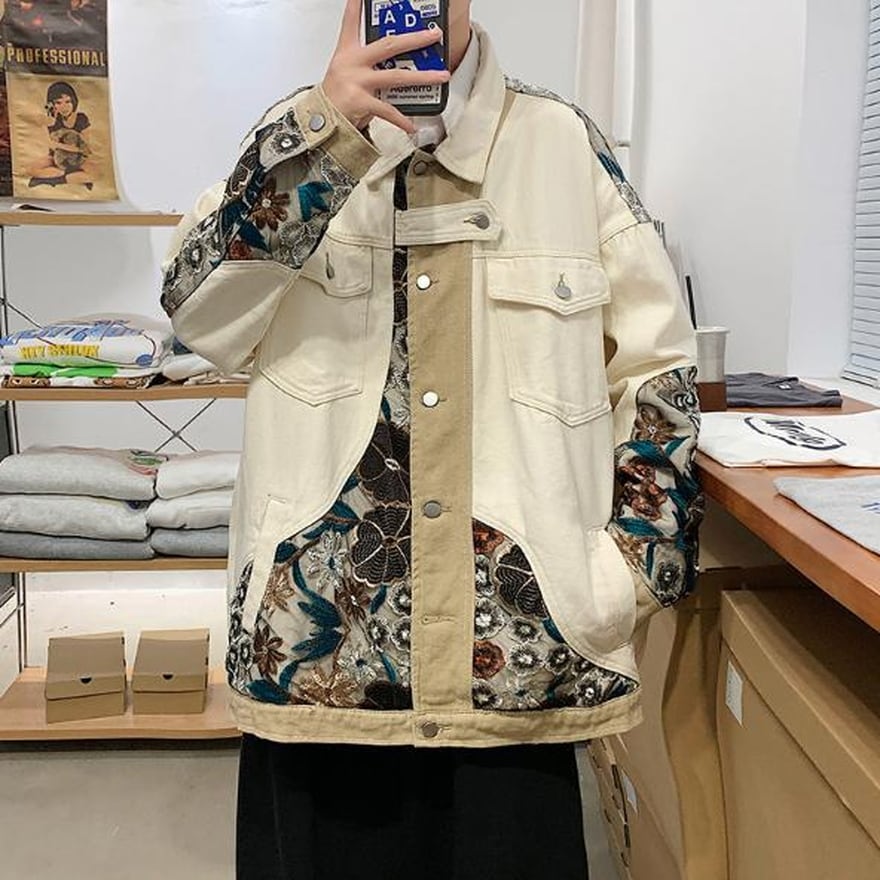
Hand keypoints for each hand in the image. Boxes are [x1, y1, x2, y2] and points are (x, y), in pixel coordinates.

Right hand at [322, 0, 449, 133]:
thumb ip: (370, 66)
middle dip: (415, 39)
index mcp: (348, 52)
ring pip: (396, 76)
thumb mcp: (347, 73)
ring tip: (441, 76)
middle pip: (388, 45)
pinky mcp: (359, 101)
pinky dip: (401, 119)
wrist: (320, 123)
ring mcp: (357, 81)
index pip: (351, 22)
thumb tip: (400, 67)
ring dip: (423, 77)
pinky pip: (387, 110)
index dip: (356, 5)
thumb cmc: (336, 98)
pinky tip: (411, 125)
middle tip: (434, 35)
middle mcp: (353, 63)